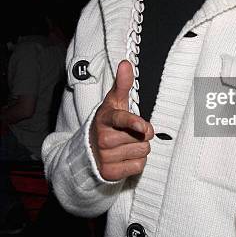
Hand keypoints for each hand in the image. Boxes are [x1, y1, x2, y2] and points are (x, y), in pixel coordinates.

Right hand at [89, 60, 153, 180]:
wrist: (90, 149)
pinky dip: (136, 162)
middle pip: (141, 137)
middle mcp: (103, 138)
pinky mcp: (110, 173)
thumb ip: (122, 84)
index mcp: (105, 118)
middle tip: (128, 133)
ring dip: (139, 148)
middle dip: (140, 135)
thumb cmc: (109, 122)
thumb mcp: (114, 102)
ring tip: (125, 145)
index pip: (121, 120)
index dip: (133, 123)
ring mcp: (105, 157)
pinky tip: (124, 157)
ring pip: (142, 152)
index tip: (144, 127)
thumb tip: (126, 63)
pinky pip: (138, 166)